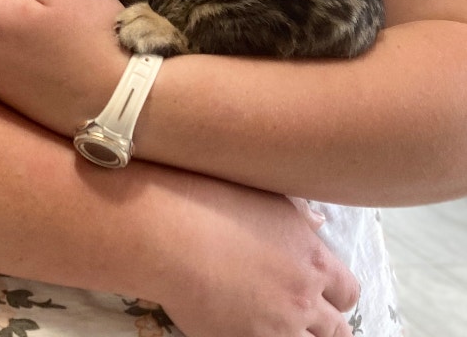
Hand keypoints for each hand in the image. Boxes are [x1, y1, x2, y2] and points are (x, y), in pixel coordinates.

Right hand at [140, 173, 358, 336]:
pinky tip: (252, 329)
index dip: (338, 295)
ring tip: (280, 327)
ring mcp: (275, 328)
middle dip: (326, 326)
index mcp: (312, 259)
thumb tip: (320, 222)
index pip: (348, 292)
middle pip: (336, 330)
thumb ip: (299, 216)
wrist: (172, 235)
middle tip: (306, 319)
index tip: (324, 293)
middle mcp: (302, 298)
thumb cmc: (216, 202)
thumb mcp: (266, 198)